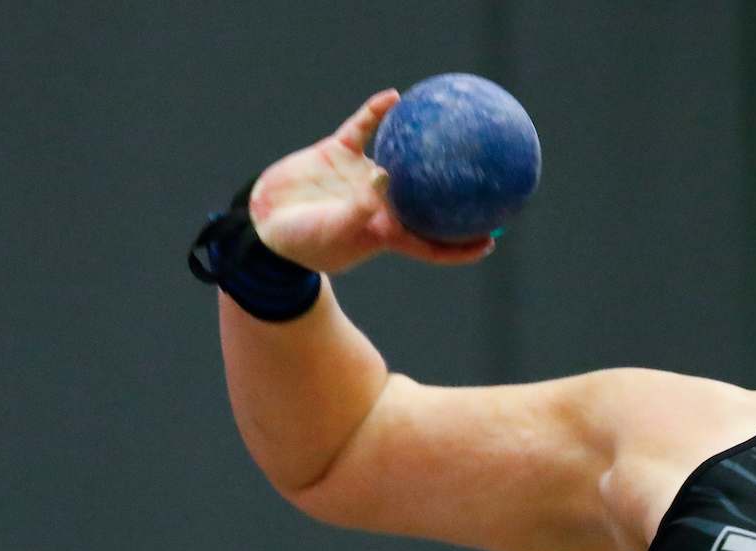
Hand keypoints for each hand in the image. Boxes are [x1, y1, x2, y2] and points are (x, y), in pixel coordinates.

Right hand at [248, 90, 494, 273]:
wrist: (265, 223)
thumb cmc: (304, 240)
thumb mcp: (336, 231)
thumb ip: (362, 208)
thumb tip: (387, 176)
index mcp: (385, 232)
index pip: (431, 245)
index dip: (460, 247)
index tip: (490, 240)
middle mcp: (380, 202)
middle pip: (426, 198)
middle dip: (455, 193)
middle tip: (486, 178)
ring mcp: (360, 176)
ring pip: (400, 155)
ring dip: (421, 143)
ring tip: (449, 123)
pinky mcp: (338, 153)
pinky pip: (364, 128)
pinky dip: (376, 112)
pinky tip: (393, 97)